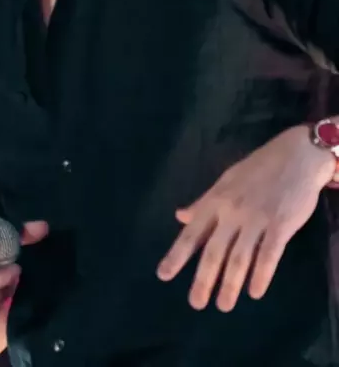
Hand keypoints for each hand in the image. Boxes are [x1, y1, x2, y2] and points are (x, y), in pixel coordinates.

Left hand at [157, 125, 334, 312]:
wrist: (296, 155)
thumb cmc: (258, 169)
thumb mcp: (226, 181)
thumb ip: (203, 202)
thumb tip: (180, 216)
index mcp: (216, 200)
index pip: (192, 232)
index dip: (176, 255)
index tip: (163, 275)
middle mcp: (232, 211)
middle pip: (214, 251)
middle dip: (203, 279)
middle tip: (196, 304)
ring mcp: (257, 218)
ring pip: (239, 257)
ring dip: (230, 284)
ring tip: (224, 305)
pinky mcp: (281, 224)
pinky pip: (269, 254)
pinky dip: (261, 275)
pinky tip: (255, 292)